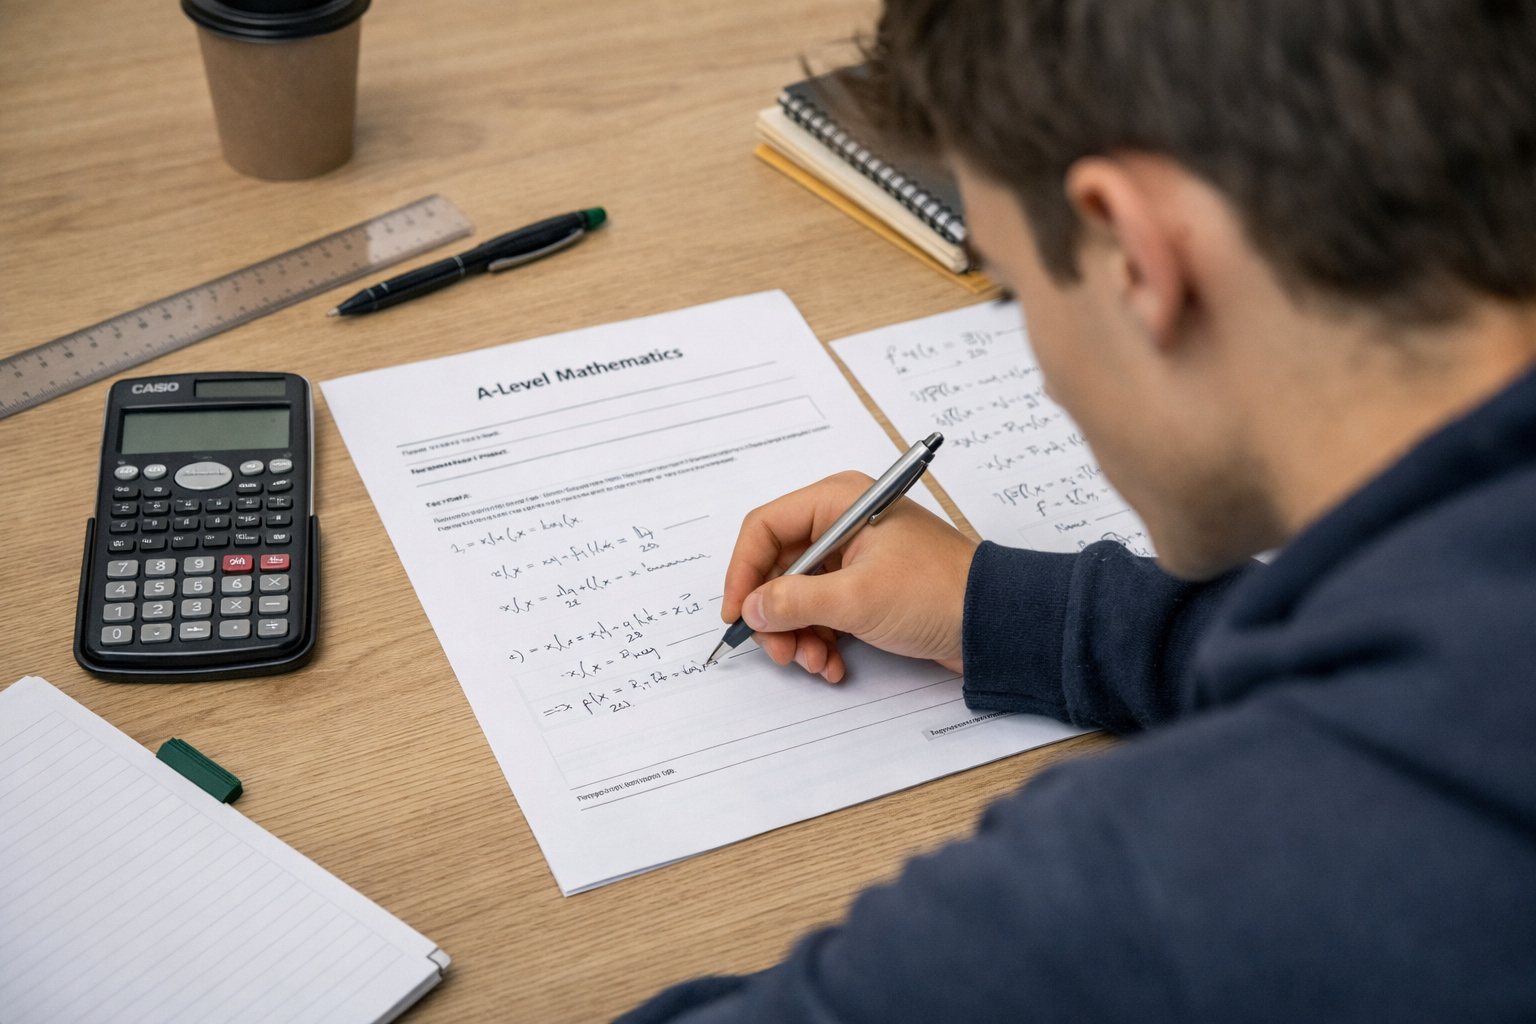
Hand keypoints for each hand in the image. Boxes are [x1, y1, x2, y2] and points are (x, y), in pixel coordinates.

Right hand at [722, 471, 977, 681]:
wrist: (997, 622)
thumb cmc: (939, 592)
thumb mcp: (857, 598)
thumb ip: (794, 601)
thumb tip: (751, 608)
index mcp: (839, 502)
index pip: (765, 528)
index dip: (743, 571)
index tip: (737, 614)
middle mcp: (842, 524)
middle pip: (778, 567)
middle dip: (775, 614)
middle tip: (780, 650)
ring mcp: (855, 558)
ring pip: (797, 596)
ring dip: (798, 634)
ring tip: (815, 661)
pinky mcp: (867, 588)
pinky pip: (823, 612)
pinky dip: (820, 640)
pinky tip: (832, 664)